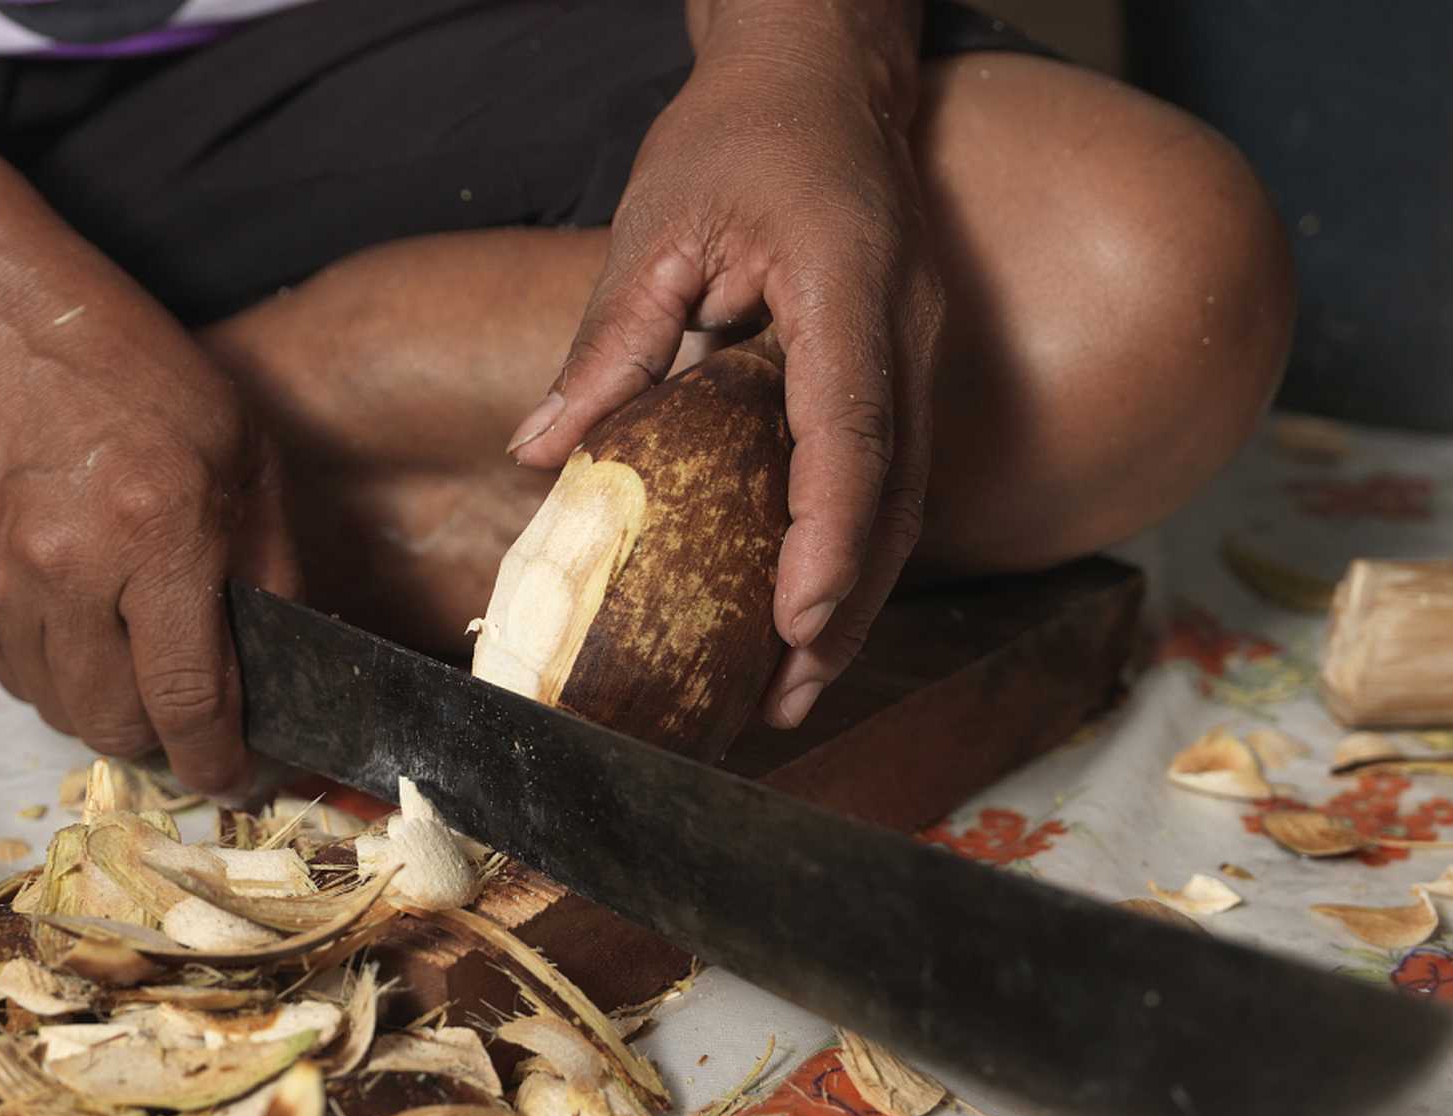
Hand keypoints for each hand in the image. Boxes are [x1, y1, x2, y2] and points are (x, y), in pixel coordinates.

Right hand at [0, 261, 297, 796]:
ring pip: (63, 713)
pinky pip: (16, 678)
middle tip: (192, 710)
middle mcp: (68, 571)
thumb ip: (270, 564)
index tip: (238, 775)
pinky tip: (84, 624)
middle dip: (165, 738)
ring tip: (137, 656)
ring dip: (110, 708)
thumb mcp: (243, 451)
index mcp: (156, 533)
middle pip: (119, 727)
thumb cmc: (133, 370)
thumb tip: (284, 663)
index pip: (189, 698)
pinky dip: (59, 675)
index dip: (219, 759)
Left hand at [508, 14, 941, 729]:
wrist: (823, 75)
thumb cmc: (741, 134)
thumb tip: (538, 453)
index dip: (829, 537)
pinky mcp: (898, 372)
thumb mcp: (660, 222)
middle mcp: (902, 332)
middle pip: (895, 498)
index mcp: (848, 287)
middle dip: (846, 610)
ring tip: (797, 686)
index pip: (852, 433)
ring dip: (855, 600)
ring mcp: (914, 354)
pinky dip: (849, 554)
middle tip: (788, 702)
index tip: (795, 620)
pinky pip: (886, 479)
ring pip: (903, 503)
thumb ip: (609, 341)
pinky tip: (804, 609)